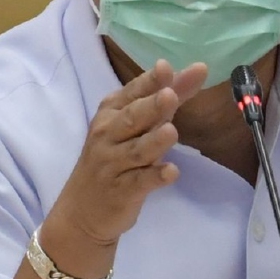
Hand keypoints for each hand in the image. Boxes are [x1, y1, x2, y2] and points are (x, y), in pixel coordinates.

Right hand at [51, 59, 207, 247]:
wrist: (82, 210)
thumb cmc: (115, 158)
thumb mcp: (137, 126)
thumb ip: (167, 99)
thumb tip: (197, 70)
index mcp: (111, 113)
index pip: (132, 93)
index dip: (150, 81)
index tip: (166, 67)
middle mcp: (108, 135)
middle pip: (132, 119)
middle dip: (151, 107)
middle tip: (170, 96)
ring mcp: (112, 164)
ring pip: (136, 150)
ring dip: (154, 141)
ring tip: (171, 131)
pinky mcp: (121, 192)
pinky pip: (139, 183)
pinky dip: (155, 177)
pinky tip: (171, 172)